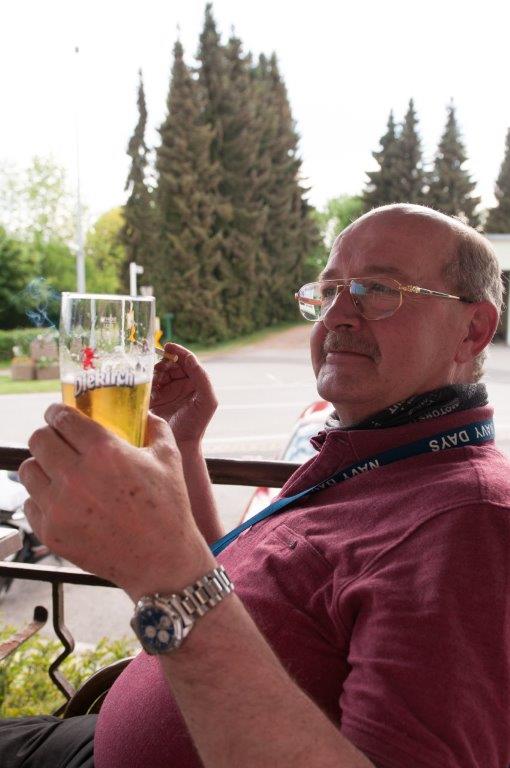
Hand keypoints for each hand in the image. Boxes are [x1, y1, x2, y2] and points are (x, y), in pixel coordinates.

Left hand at [19, 404, 214, 600]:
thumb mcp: (169, 458)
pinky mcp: (51, 531)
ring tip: (57, 470)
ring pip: (27, 470)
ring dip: (41, 465)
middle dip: (47, 435)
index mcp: (104, 451)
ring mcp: (60, 506)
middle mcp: (76, 476)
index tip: (58, 414)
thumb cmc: (168, 508)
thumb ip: (155, 427)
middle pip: (38, 440)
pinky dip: (42, 497)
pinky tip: (62, 499)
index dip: (57, 412)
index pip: (62, 418)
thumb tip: (144, 413)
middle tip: (58, 441)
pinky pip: (30, 503)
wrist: (161, 560)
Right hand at [150, 343, 217, 445]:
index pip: (187, 361)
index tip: (168, 347)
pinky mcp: (152, 398)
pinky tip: (150, 389)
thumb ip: (203, 378)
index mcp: (195, 382)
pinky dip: (146, 382)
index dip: (179, 351)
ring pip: (157, 372)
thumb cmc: (196, 425)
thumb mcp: (208, 401)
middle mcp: (180, 384)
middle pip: (170, 363)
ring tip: (157, 381)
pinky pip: (146, 384)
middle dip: (165, 362)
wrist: (179, 445)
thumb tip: (190, 359)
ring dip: (155, 371)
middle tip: (161, 368)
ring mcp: (165, 390)